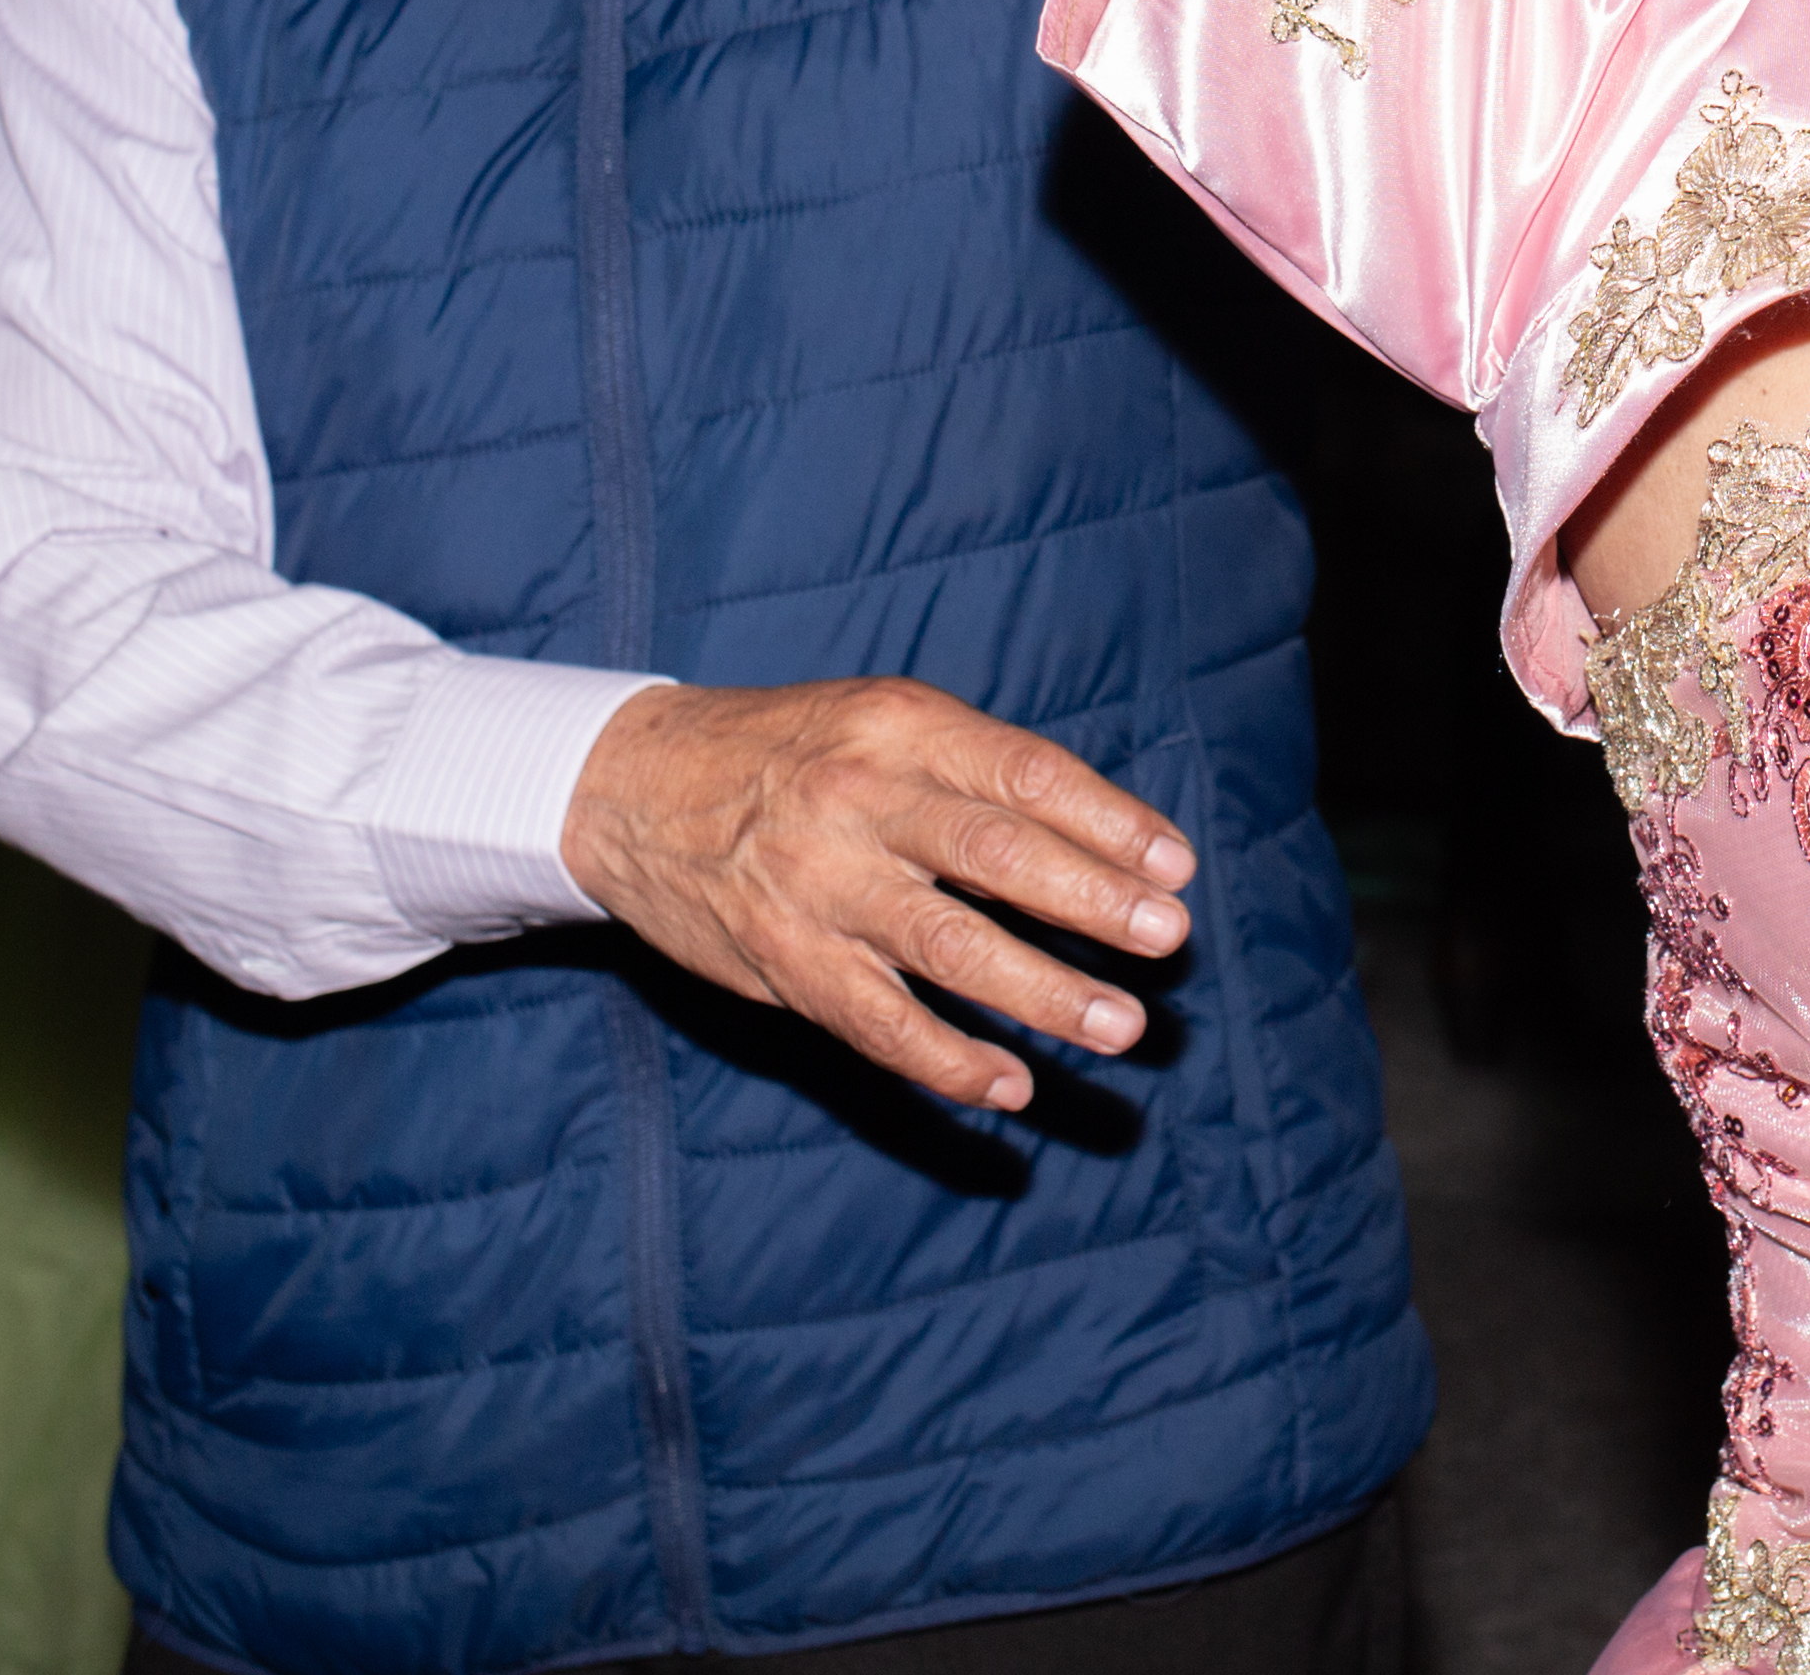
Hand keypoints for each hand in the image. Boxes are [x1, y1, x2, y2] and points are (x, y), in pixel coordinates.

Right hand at [558, 674, 1195, 1111]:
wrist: (632, 785)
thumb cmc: (792, 754)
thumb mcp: (882, 724)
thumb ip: (980, 774)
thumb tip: (1111, 841)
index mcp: (899, 728)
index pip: (1024, 774)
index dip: (1108, 820)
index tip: (1177, 863)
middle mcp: (861, 801)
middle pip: (997, 852)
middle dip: (1094, 898)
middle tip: (1169, 937)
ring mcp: (818, 886)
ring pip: (947, 945)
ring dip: (1042, 991)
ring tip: (1120, 1024)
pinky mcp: (784, 960)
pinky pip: (877, 1022)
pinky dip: (947, 1061)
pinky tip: (1009, 1086)